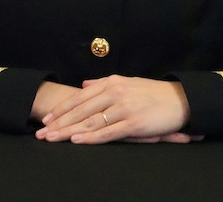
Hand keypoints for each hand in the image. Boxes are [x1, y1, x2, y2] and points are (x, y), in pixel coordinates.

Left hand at [34, 75, 191, 143]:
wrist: (180, 99)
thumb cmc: (153, 92)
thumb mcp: (127, 81)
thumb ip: (104, 83)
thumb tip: (85, 84)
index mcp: (112, 82)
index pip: (81, 96)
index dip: (63, 108)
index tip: (47, 118)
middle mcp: (115, 92)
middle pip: (82, 109)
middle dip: (60, 122)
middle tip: (42, 132)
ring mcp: (124, 107)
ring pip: (91, 121)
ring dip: (69, 131)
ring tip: (53, 138)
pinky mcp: (134, 122)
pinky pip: (108, 131)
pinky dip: (91, 137)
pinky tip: (77, 140)